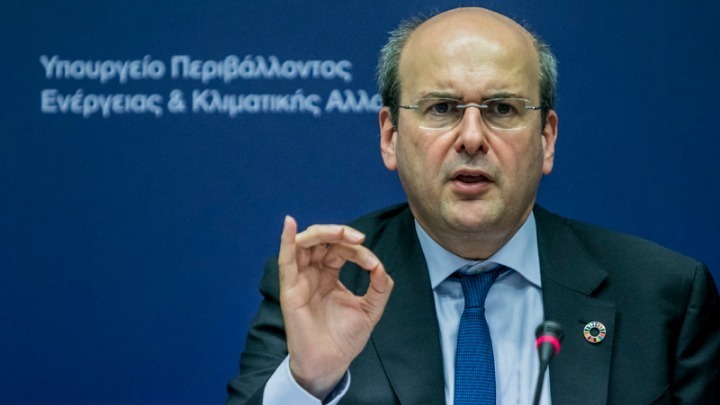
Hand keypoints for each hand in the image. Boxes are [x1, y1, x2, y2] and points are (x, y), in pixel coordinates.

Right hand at [278, 215, 393, 398]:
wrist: (330, 364)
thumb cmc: (345, 340)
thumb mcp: (370, 310)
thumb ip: (379, 288)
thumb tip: (380, 266)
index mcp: (329, 275)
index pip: (340, 250)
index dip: (357, 250)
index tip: (373, 264)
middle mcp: (312, 273)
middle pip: (321, 241)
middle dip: (340, 233)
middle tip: (358, 238)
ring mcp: (300, 279)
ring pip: (304, 244)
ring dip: (321, 232)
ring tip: (340, 233)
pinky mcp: (290, 289)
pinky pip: (285, 260)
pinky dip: (286, 240)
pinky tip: (290, 224)